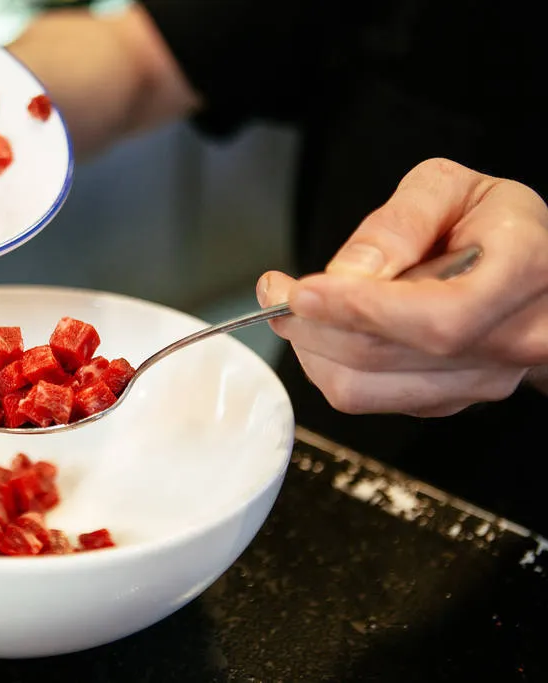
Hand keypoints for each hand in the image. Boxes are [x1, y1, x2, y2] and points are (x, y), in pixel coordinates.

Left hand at [257, 157, 547, 416]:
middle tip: (276, 291)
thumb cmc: (490, 221)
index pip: (439, 318)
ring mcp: (481, 380)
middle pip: (388, 357)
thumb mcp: (451, 187)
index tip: (303, 291)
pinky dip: (327, 363)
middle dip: (314, 325)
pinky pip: (365, 398)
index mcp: (525, 274)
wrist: (526, 266)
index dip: (362, 311)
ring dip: (311, 348)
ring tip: (295, 306)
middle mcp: (513, 341)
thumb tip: (349, 271)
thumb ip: (401, 220)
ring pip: (364, 388)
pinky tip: (326, 327)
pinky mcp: (446, 401)